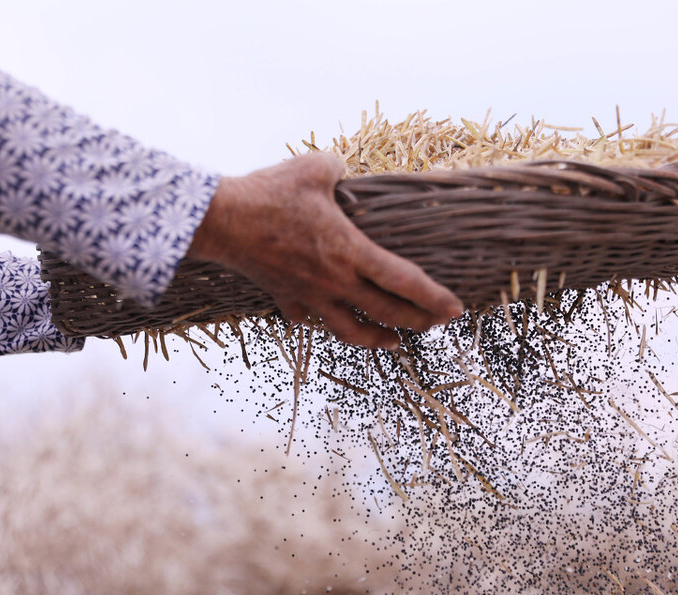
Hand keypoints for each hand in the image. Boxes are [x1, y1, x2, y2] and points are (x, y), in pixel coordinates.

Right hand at [185, 152, 463, 348]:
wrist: (221, 221)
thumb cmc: (269, 193)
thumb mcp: (315, 168)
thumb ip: (338, 168)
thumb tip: (342, 168)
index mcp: (351, 252)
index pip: (405, 282)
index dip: (434, 299)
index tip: (456, 309)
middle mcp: (336, 282)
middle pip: (387, 313)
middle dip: (417, 322)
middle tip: (435, 324)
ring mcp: (310, 296)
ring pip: (352, 331)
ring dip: (378, 339)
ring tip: (394, 342)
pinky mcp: (286, 298)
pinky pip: (310, 317)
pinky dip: (322, 321)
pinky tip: (326, 318)